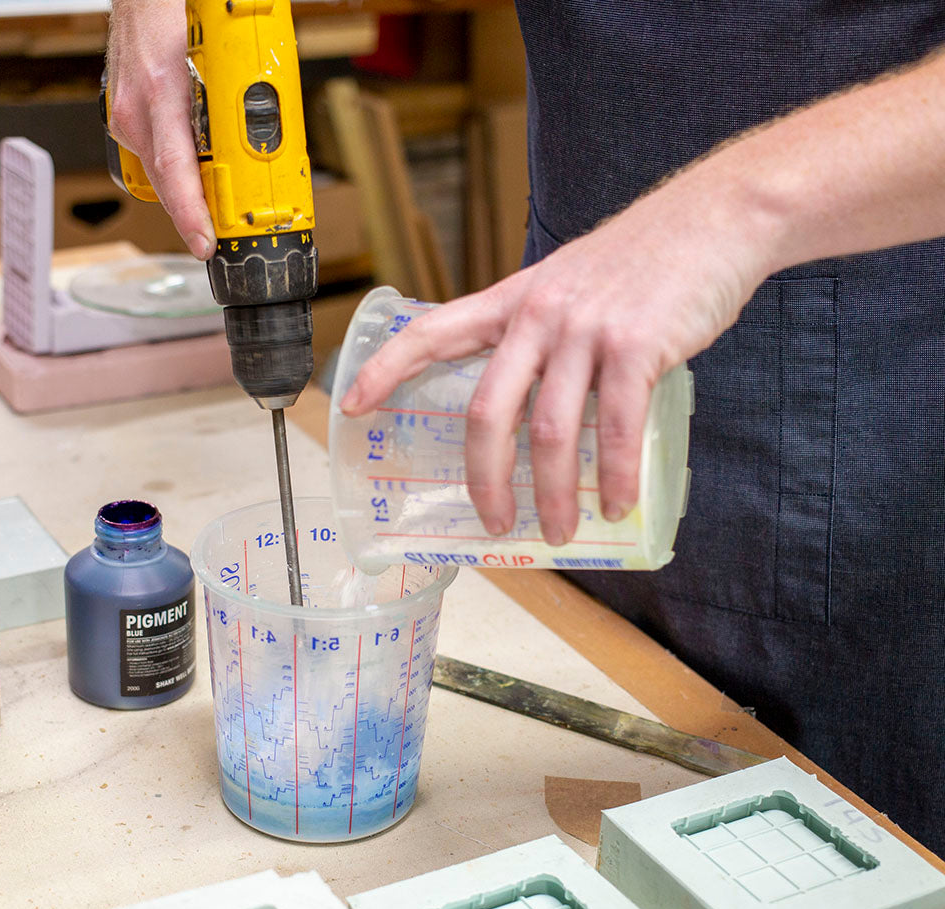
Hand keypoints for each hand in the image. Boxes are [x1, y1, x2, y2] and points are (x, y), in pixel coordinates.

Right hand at [105, 0, 214, 259]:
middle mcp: (137, 110)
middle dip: (198, 216)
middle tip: (224, 239)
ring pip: (162, 176)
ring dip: (192, 195)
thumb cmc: (174, 11)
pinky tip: (200, 174)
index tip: (206, 243)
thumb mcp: (217, 52)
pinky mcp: (125, 118)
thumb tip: (266, 132)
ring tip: (219, 210)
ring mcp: (126, 115)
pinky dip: (179, 173)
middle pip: (168, 184)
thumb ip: (236, 95)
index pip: (176, 170)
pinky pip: (155, 158)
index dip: (192, 215)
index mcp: (161, 93)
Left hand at [340, 164, 778, 543]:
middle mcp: (540, 314)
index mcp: (514, 300)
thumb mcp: (570, 283)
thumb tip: (535, 408)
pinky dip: (613, 477)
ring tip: (558, 531)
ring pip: (550, 433)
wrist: (717, 218)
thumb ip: (542, 335)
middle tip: (493, 523)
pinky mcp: (637, 345)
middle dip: (485, 480)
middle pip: (488, 412)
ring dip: (551, 495)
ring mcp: (587, 330)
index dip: (384, 368)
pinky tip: (614, 504)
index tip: (352, 405)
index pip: (432, 331)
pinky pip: (616, 428)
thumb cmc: (641, 262)